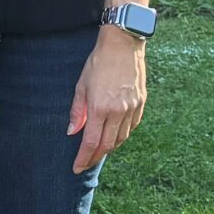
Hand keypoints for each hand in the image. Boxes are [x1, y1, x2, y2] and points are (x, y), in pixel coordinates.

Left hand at [70, 27, 148, 173]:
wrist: (123, 45)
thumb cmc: (98, 63)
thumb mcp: (81, 86)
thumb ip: (78, 112)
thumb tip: (72, 132)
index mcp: (100, 108)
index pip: (90, 142)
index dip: (83, 158)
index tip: (77, 168)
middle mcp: (118, 111)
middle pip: (107, 144)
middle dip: (95, 157)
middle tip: (86, 164)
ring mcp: (132, 108)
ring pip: (121, 138)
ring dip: (109, 148)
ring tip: (98, 153)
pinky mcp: (141, 103)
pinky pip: (132, 127)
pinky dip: (122, 136)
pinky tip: (115, 137)